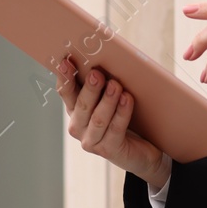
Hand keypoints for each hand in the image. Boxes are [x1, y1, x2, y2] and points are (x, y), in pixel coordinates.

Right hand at [54, 57, 172, 187]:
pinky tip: (127, 99)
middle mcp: (78, 127)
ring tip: (116, 85)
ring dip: (107, 100)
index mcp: (75, 110)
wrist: (141, 149)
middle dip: (89, 88)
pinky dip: (122, 113)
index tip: (66, 61)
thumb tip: (106, 57)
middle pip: (81, 105)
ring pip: (98, 119)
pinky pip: (115, 129)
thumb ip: (104, 82)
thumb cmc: (123, 117)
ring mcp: (91, 141)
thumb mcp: (110, 98)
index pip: (66, 92)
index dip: (65, 77)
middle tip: (97, 73)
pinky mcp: (108, 150)